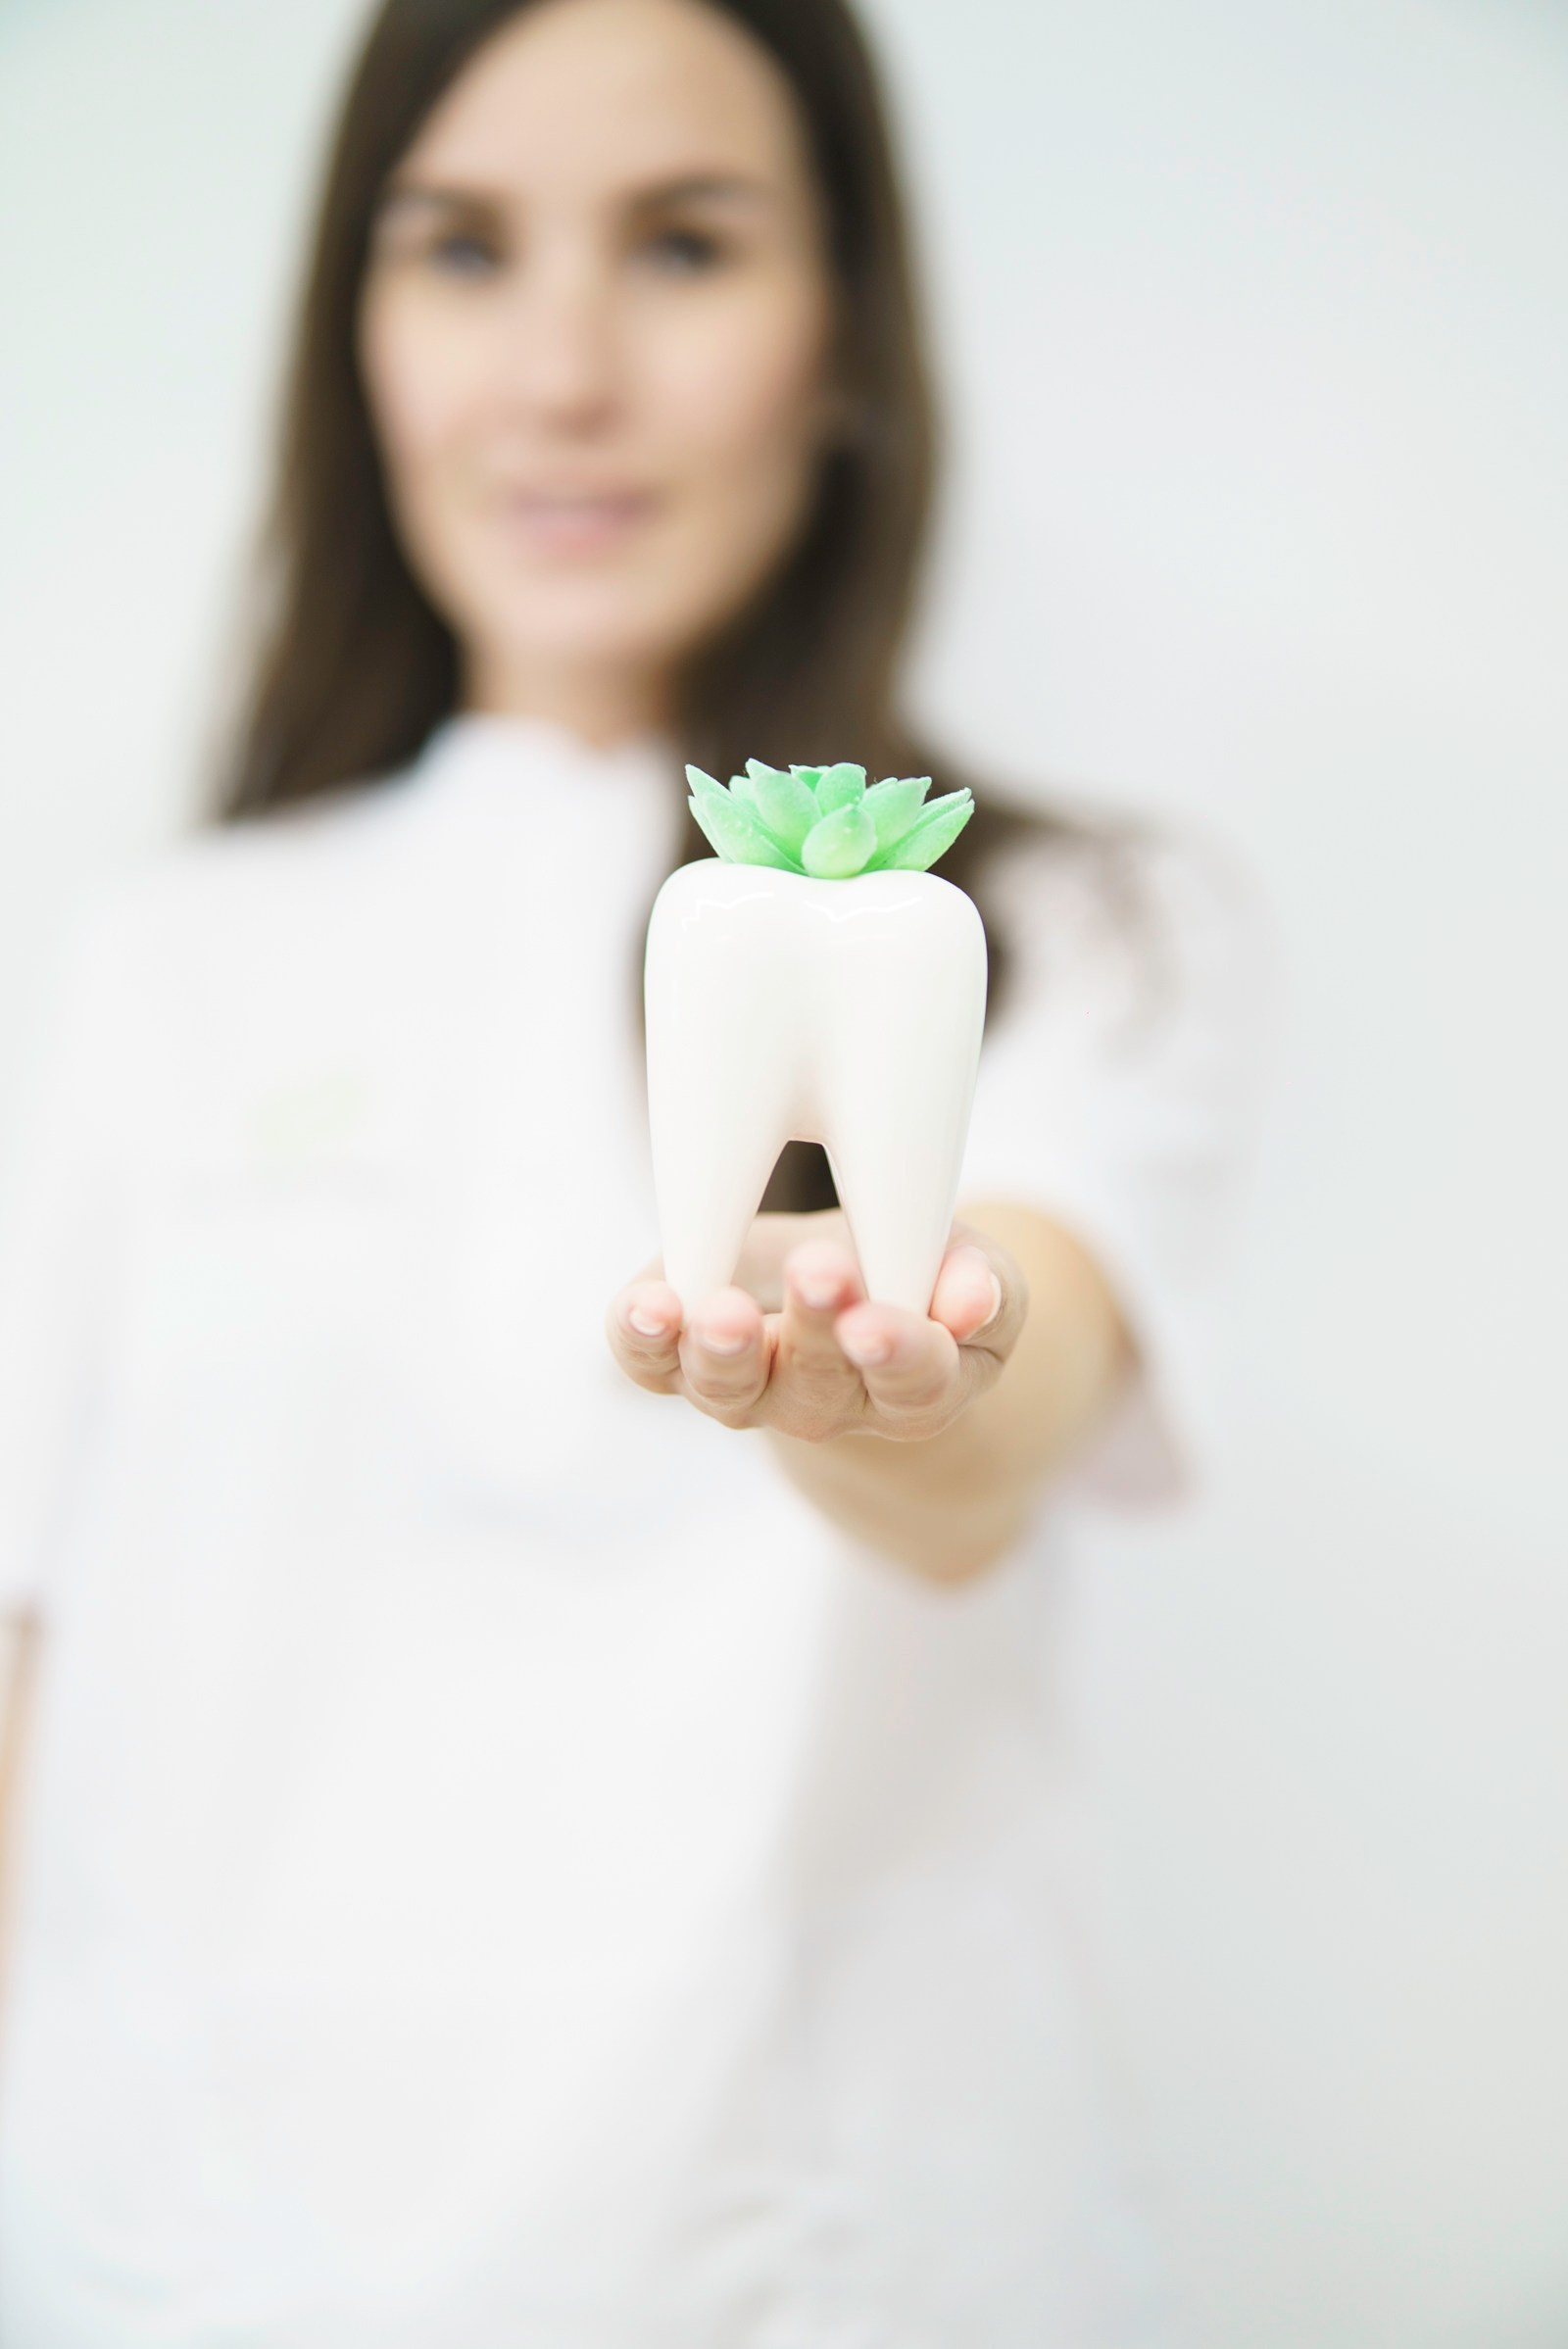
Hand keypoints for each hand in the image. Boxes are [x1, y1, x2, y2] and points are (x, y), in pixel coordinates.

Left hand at [606, 1210, 1027, 1444]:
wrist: (841, 1283)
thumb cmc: (918, 1273)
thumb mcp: (970, 1268)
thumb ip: (982, 1287)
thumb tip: (973, 1303)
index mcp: (914, 1388)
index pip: (913, 1383)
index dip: (897, 1353)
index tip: (877, 1323)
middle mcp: (826, 1404)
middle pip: (817, 1382)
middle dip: (814, 1328)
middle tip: (818, 1270)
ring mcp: (747, 1390)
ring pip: (728, 1387)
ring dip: (720, 1349)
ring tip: (718, 1310)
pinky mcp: (678, 1360)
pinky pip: (651, 1362)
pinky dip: (639, 1338)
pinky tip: (643, 1306)